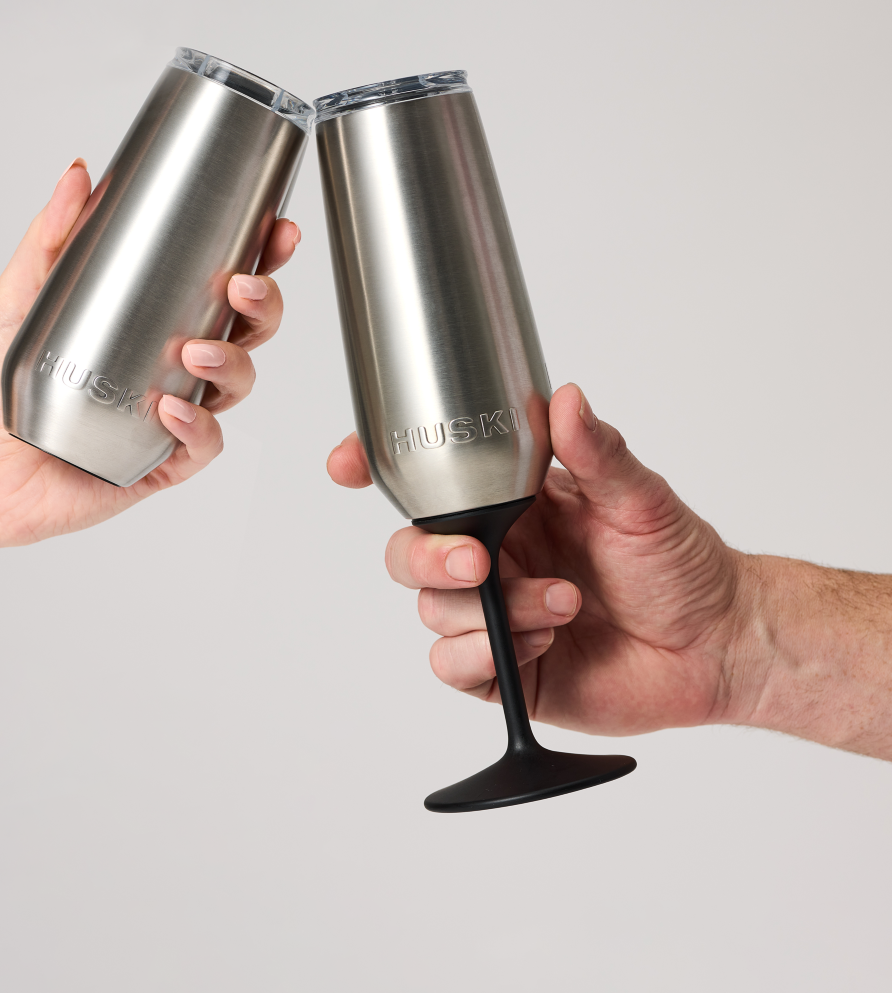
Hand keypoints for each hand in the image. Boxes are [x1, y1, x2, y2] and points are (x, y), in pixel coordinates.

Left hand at [0, 159, 299, 546]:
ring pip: (238, 383)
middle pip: (250, 329)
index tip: (275, 229)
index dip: (262, 256)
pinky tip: (171, 410)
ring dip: (231, 361)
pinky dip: (197, 426)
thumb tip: (78, 174)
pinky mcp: (165, 461)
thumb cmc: (1, 388)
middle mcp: (177, 365)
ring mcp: (176, 414)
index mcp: (158, 321)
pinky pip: (204, 444)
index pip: (225, 283)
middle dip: (263, 303)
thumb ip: (50, 235)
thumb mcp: (20, 297)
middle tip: (240, 285)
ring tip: (196, 352)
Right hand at [326, 383, 749, 736]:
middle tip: (479, 562)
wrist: (719, 644)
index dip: (374, 469)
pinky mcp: (504, 671)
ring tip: (561, 603)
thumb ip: (598, 450)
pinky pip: (453, 664)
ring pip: (431, 609)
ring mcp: (493, 615)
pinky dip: (487, 654)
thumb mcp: (641, 498)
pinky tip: (545, 642)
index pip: (427, 483)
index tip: (348, 462)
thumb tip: (565, 396)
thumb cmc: (682, 562)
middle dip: (428, 556)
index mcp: (510, 505)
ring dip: (489, 610)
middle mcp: (491, 557)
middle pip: (408, 551)